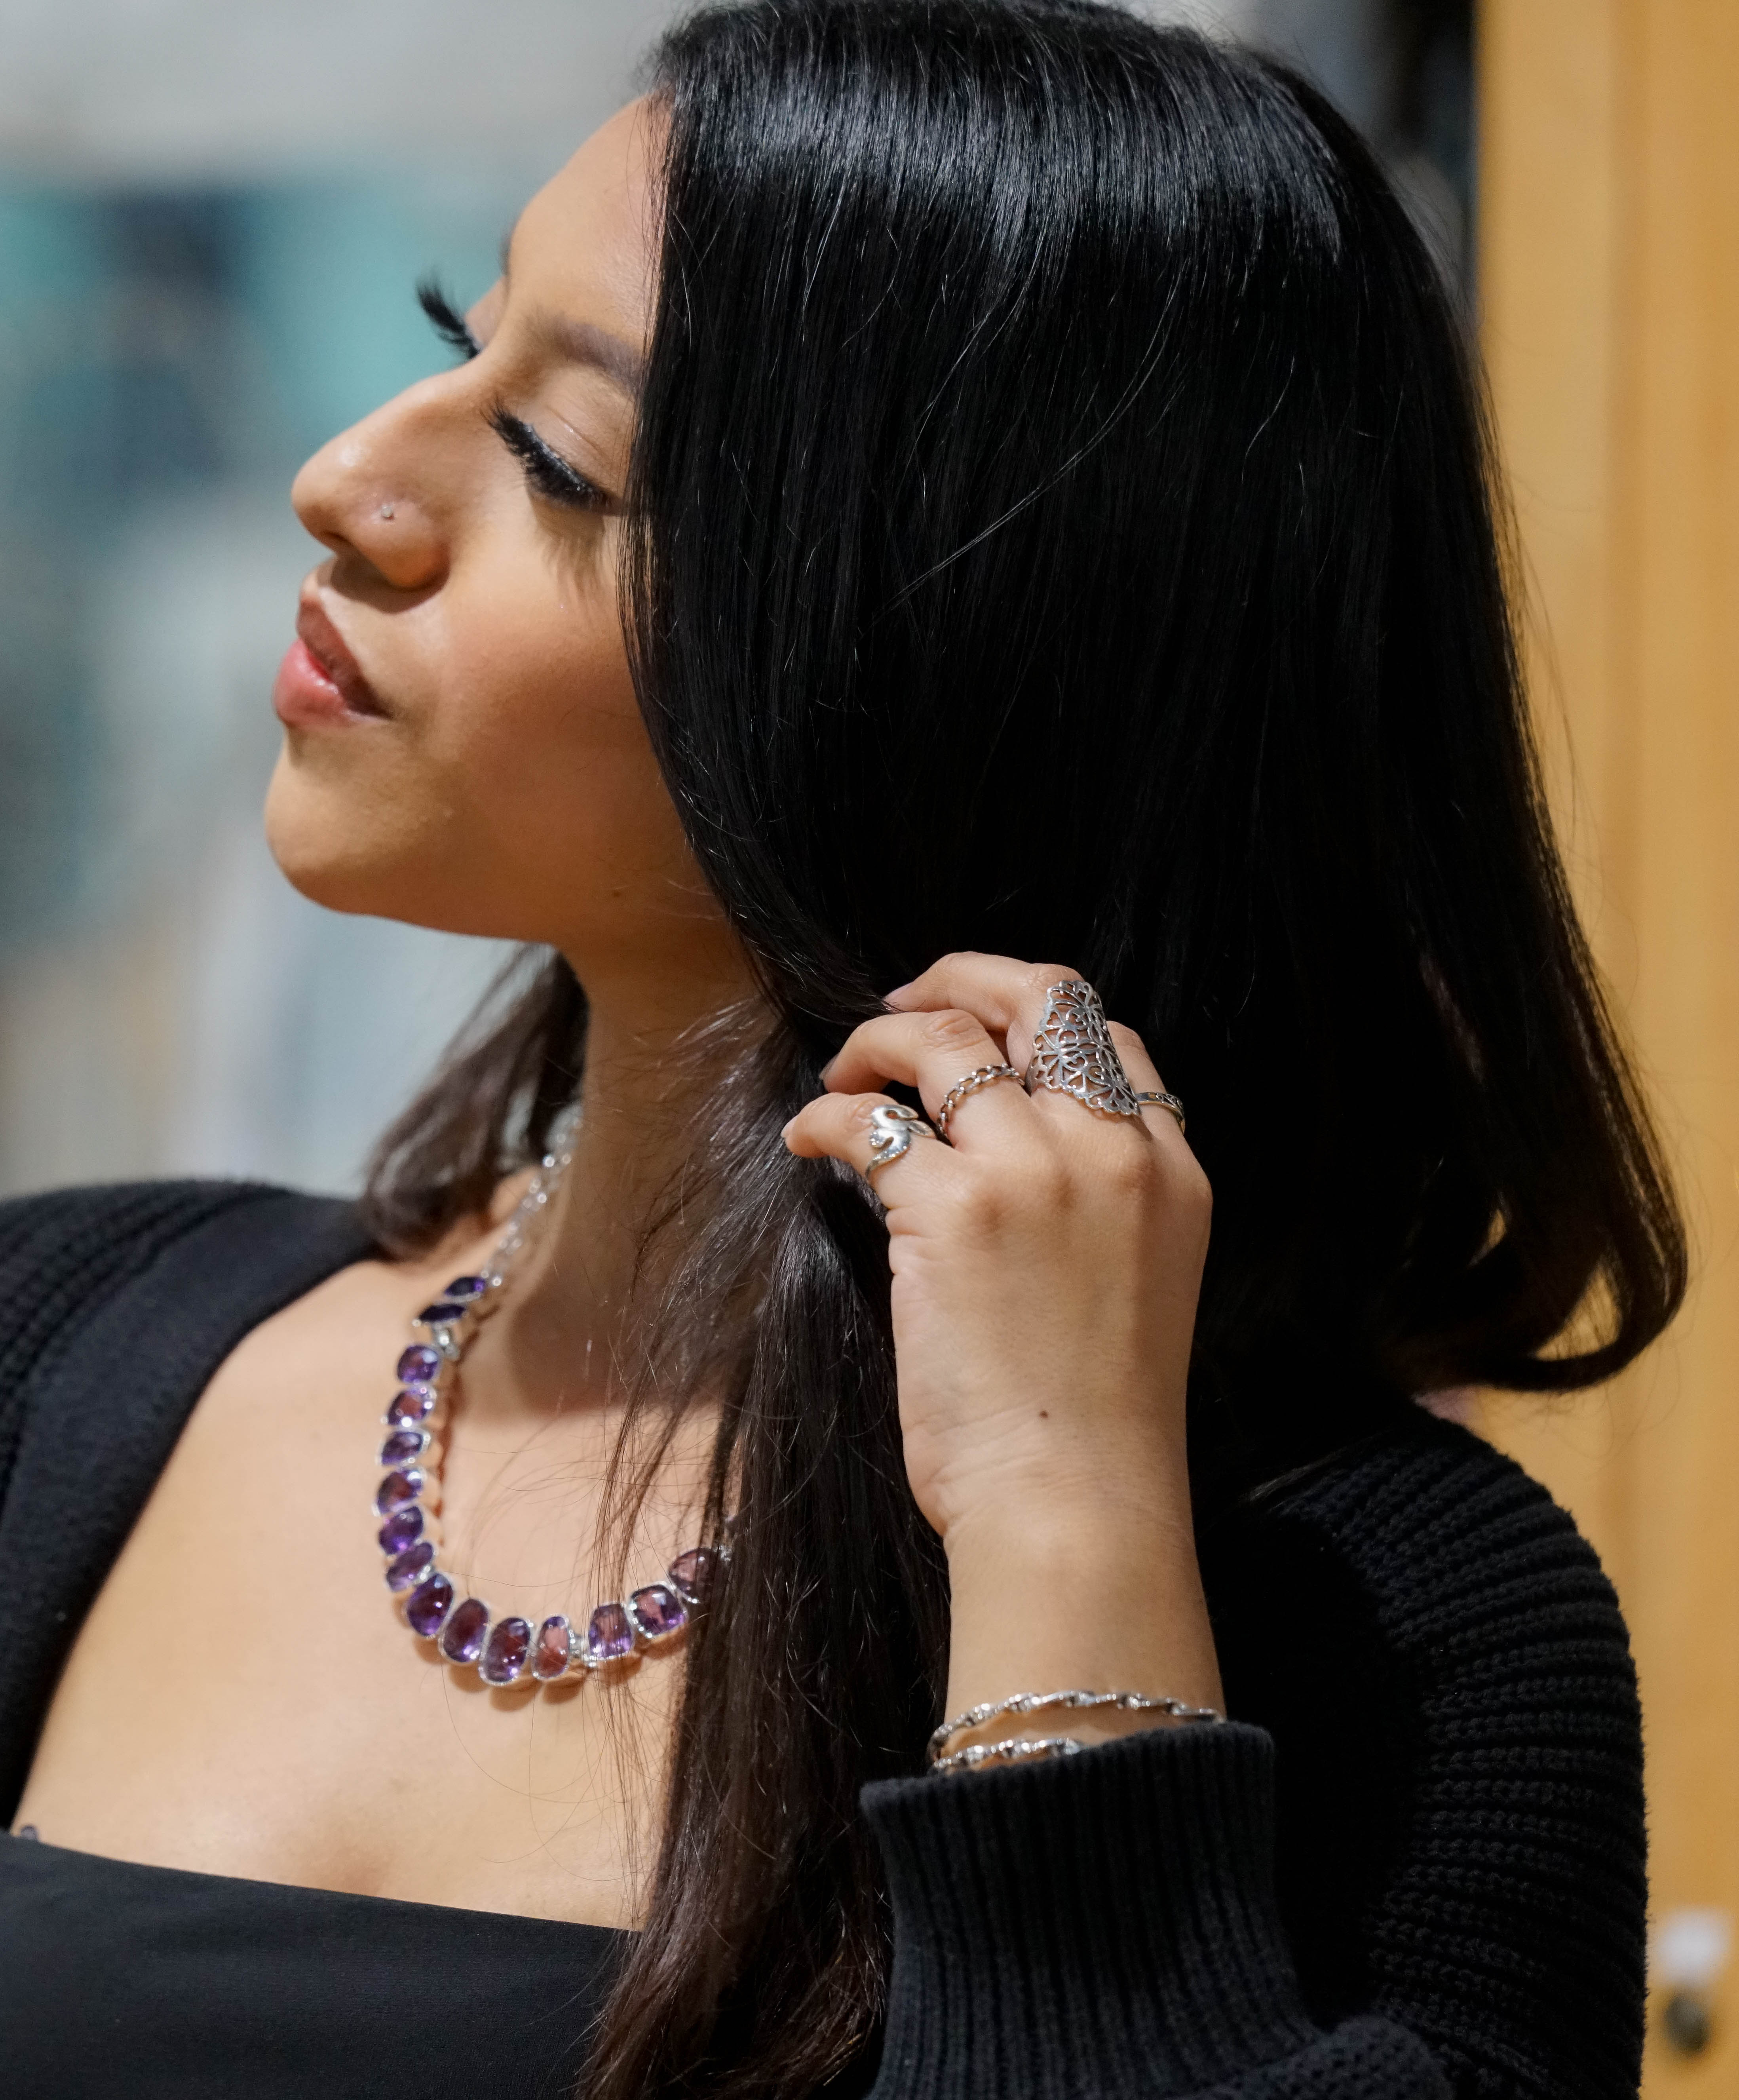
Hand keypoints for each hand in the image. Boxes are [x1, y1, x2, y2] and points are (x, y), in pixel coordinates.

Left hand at [784, 953, 1221, 1726]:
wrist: (1074, 1500)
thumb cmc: (1090, 1416)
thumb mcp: (1133, 1276)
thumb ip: (1090, 1193)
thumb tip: (986, 1137)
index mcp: (1168, 1168)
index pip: (1108, 1032)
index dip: (1029, 1012)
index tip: (975, 1028)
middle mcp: (1111, 1149)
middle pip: (1040, 995)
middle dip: (957, 976)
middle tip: (897, 1002)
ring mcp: (1036, 1170)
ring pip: (943, 1038)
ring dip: (875, 1043)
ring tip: (841, 1077)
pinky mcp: (954, 1208)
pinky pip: (870, 1122)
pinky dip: (826, 1119)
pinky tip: (806, 1142)